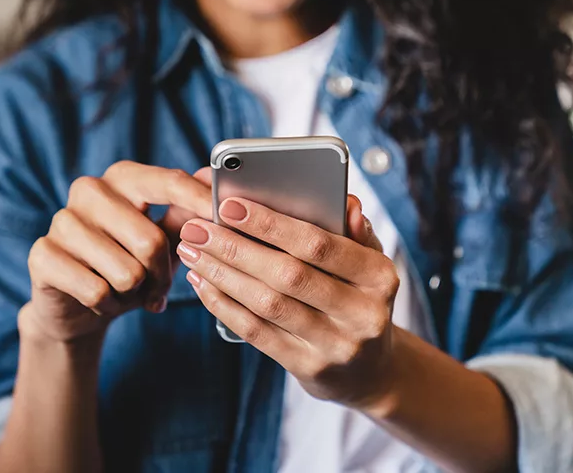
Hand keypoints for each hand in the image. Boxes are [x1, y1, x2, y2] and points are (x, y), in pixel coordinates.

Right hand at [22, 163, 211, 342]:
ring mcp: (62, 220)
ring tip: (126, 291)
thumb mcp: (164, 239)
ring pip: (126, 272)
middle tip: (158, 288)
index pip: (169, 182)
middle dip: (162, 275)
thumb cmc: (129, 263)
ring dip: (134, 293)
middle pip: (150, 240)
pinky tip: (102, 300)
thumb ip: (187, 213)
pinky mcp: (42, 254)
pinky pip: (96, 291)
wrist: (78, 305)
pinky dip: (108, 305)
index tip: (225, 218)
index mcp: (124, 177)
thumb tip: (214, 181)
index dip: (200, 202)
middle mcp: (90, 189)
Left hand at [177, 195, 399, 408]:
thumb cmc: (359, 299)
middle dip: (235, 248)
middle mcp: (362, 313)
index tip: (230, 205)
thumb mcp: (369, 264)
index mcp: (379, 277)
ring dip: (222, 275)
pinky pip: (258, 332)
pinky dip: (224, 305)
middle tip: (197, 229)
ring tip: (192, 252)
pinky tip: (203, 284)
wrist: (370, 370)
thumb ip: (354, 231)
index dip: (271, 224)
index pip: (320, 245)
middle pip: (288, 275)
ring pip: (268, 304)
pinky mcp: (309, 368)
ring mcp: (336, 345)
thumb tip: (346, 202)